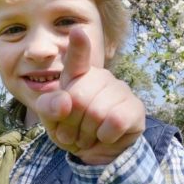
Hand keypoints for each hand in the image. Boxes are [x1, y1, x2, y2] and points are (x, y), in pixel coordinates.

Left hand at [35, 28, 144, 164]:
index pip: (77, 58)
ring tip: (88, 135)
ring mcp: (120, 90)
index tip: (77, 30)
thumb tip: (66, 101)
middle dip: (71, 123)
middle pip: (77, 97)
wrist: (94, 152)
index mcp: (76, 75)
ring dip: (87, 134)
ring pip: (97, 112)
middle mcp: (100, 77)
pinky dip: (105, 137)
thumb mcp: (52, 120)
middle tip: (73, 133)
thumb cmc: (71, 129)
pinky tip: (106, 136)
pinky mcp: (135, 108)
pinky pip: (115, 122)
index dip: (78, 45)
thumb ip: (49, 107)